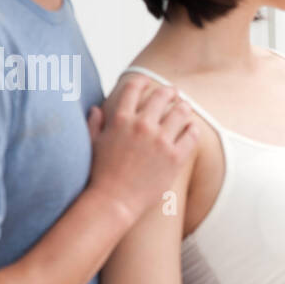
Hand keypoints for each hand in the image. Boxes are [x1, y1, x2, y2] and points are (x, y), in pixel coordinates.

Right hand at [87, 72, 196, 220]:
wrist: (113, 202)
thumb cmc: (99, 175)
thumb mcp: (92, 145)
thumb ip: (94, 124)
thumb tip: (97, 109)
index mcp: (120, 119)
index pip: (134, 88)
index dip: (142, 81)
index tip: (148, 81)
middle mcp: (141, 126)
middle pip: (162, 96)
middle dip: (169, 92)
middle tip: (174, 92)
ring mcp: (160, 141)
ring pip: (181, 112)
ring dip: (183, 107)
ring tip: (185, 108)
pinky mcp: (175, 157)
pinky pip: (191, 135)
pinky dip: (192, 129)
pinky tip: (191, 129)